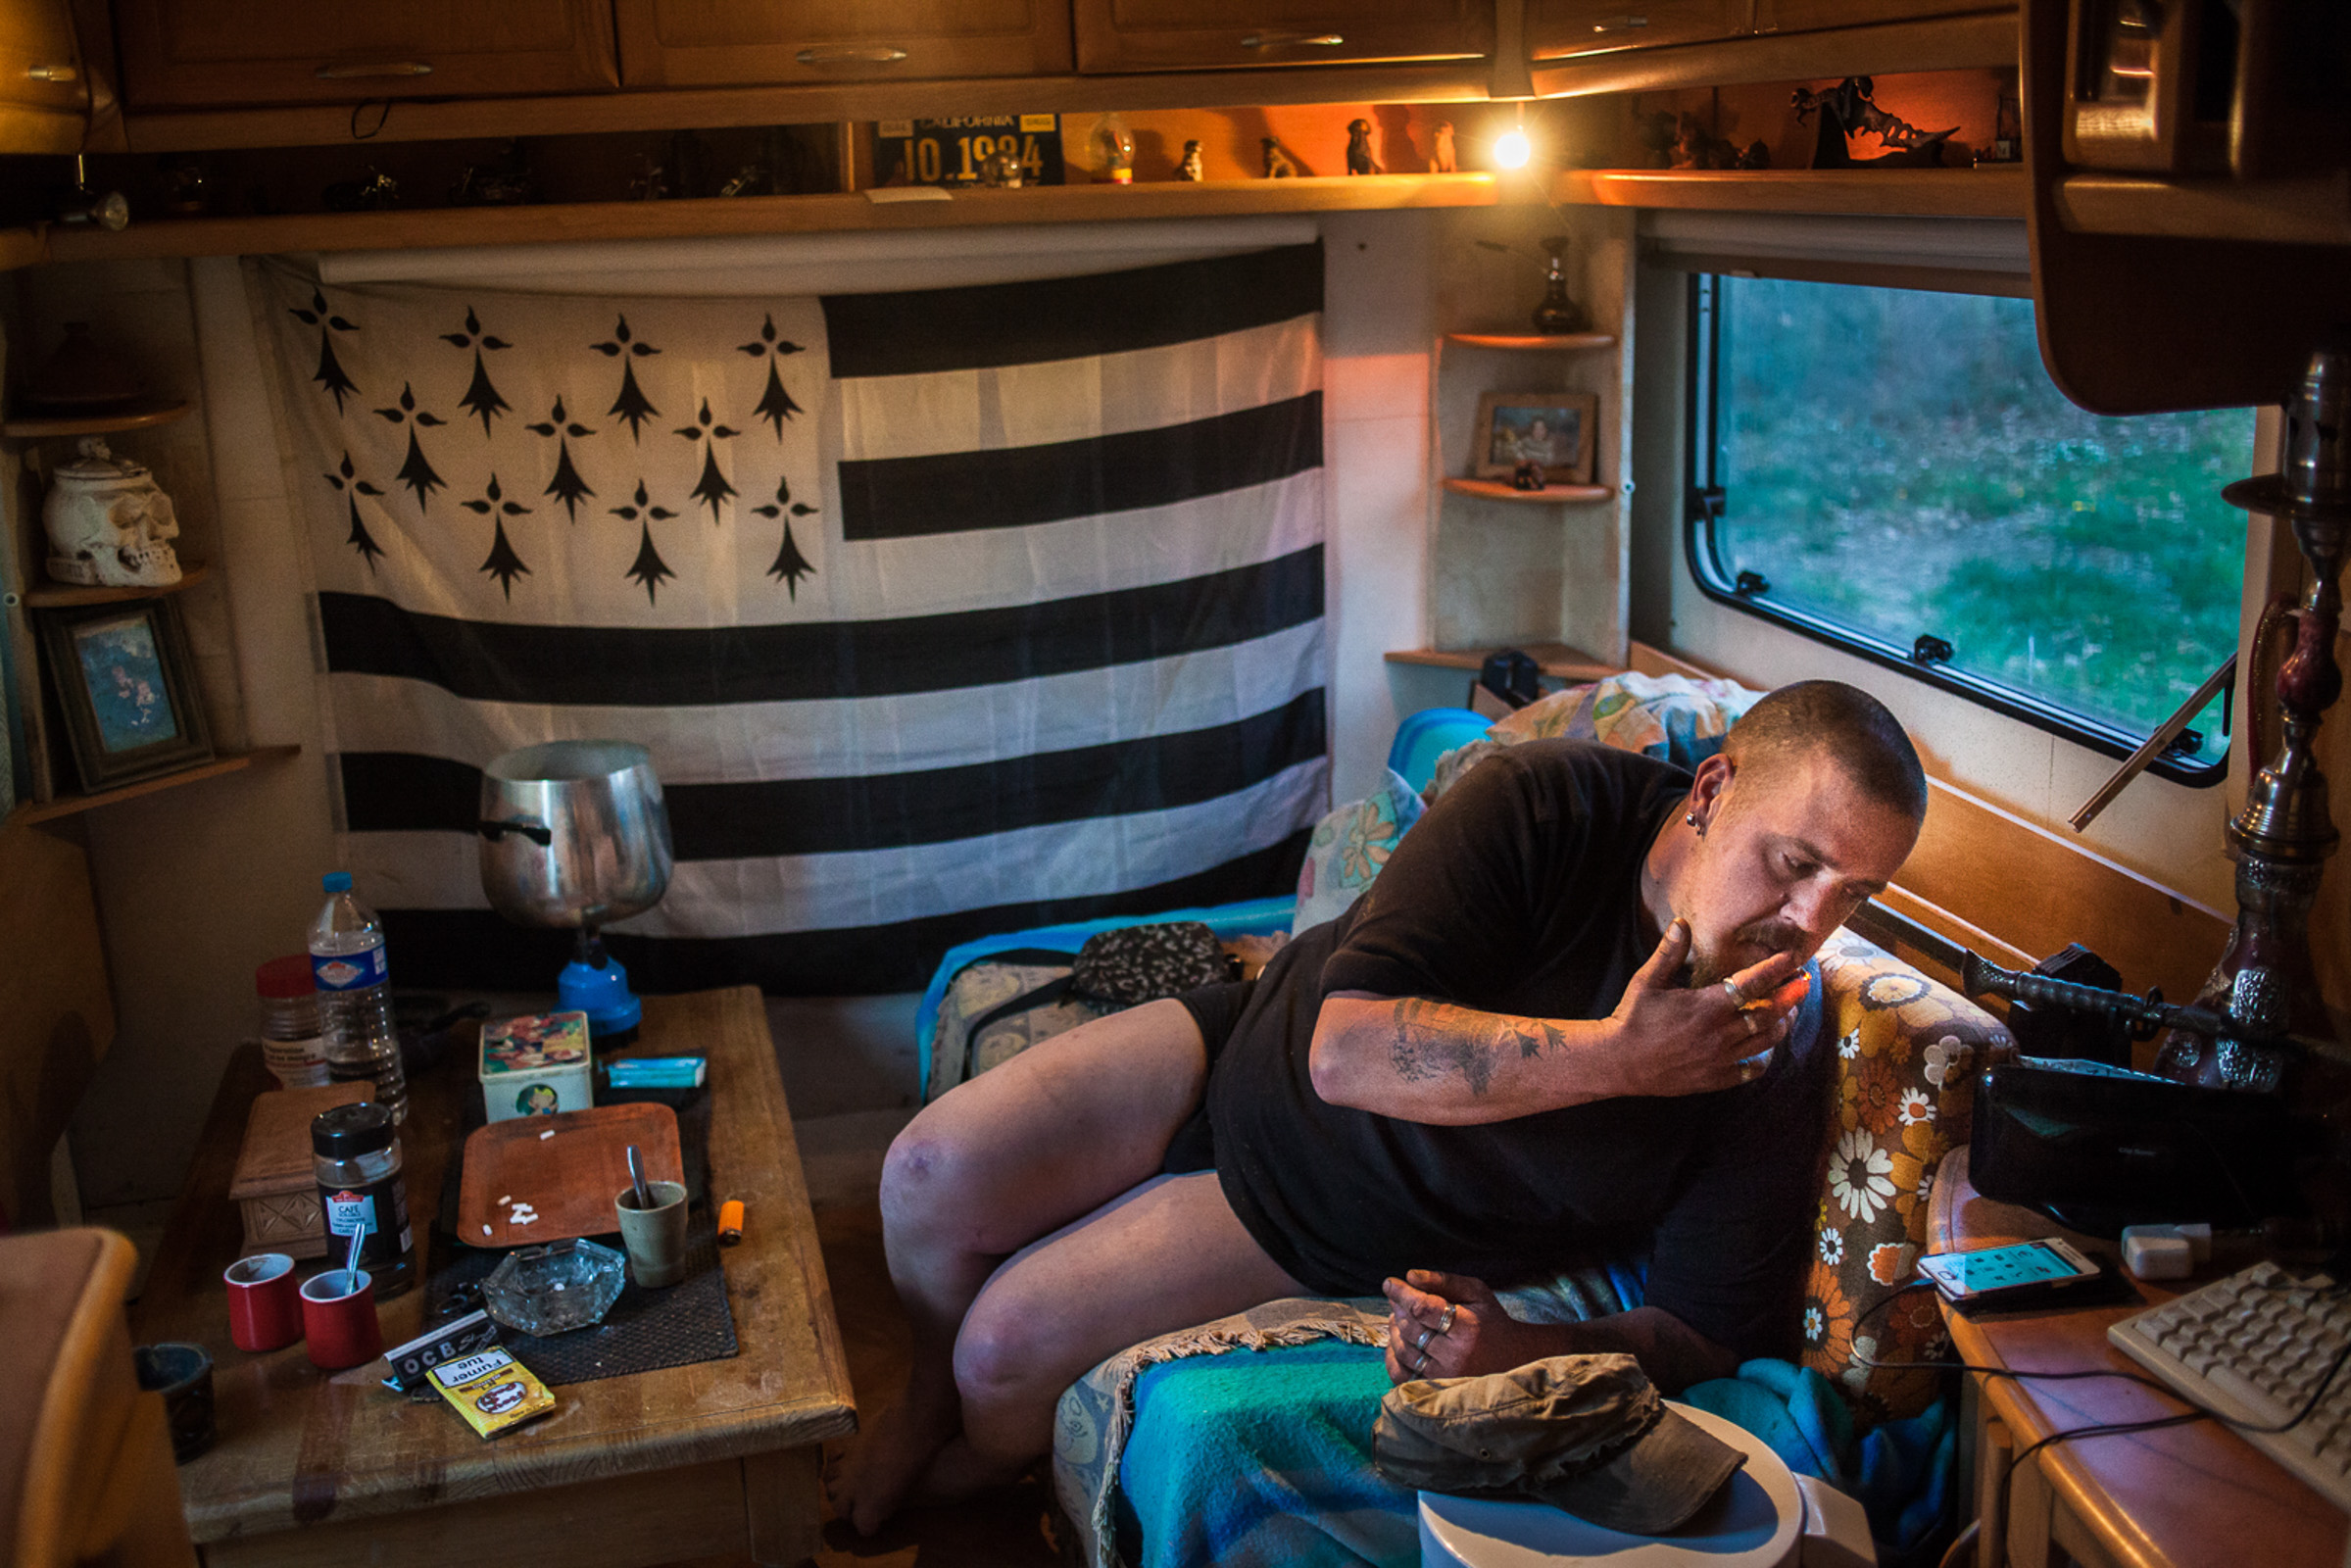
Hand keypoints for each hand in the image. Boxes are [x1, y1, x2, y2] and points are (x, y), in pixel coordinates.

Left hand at [1383, 1270, 1538, 1383]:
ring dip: (1395, 1330)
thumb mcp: (1476, 1292)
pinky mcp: (1436, 1390)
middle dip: (1398, 1309)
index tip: (1389, 1283)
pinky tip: (1398, 1341)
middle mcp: (1455, 1356)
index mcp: (1467, 1328)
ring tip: (1399, 1317)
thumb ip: (1443, 1281)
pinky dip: (1392, 1356)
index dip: (1402, 1294)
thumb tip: (1409, 1276)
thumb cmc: (1491, 1321)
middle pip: (1411, 1328)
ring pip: (1404, 1350)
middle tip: (1397, 1299)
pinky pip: (1401, 1374)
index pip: (1423, 1308)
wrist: (1513, 1359)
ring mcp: (1444, 1377)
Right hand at [1597, 919, 1809, 1097]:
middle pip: (1770, 1014)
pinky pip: (1750, 1070)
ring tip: (1787, 1013)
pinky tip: (1763, 1051)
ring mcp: (1720, 1058)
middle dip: (1791, 997)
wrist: (1618, 1062)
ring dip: (1781, 1025)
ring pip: (1766, 1042)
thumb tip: (1681, 922)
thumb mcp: (1646, 981)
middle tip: (1802, 985)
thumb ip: (1669, 953)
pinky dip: (1762, 1060)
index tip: (1792, 960)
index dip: (1776, 970)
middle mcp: (1719, 1033)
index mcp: (1706, 1006)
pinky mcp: (1714, 1078)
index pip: (1752, 984)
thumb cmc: (1631, 1018)